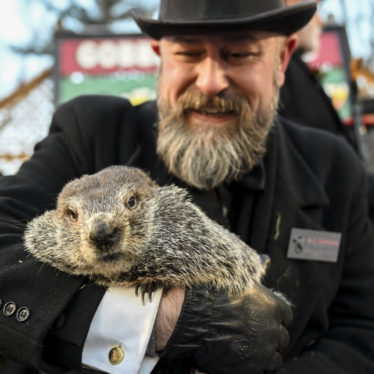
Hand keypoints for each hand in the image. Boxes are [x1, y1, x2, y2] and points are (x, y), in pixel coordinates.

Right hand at [159, 283, 292, 373]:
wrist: (193, 315)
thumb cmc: (212, 295)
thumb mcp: (239, 282)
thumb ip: (255, 290)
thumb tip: (259, 284)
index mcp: (273, 306)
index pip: (286, 316)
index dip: (276, 318)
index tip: (268, 320)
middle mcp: (272, 329)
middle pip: (282, 337)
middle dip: (271, 336)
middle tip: (258, 335)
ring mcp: (263, 350)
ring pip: (275, 357)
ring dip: (267, 354)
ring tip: (252, 350)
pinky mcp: (251, 368)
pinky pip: (262, 371)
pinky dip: (255, 366)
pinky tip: (244, 358)